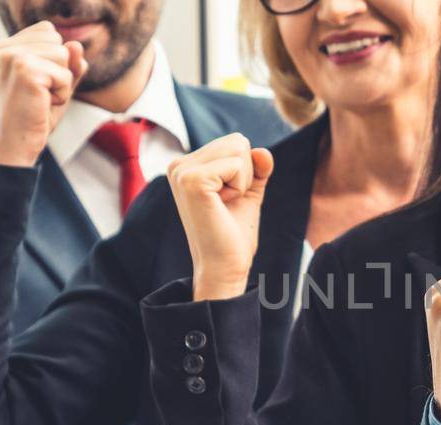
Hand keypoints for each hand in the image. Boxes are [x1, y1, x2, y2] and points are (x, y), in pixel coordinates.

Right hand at [0, 21, 86, 166]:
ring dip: (61, 83)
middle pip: (58, 41)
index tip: (33, 85)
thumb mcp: (56, 84)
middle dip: (59, 72)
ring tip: (39, 100)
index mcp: (1, 47)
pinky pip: (66, 74)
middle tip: (37, 96)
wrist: (14, 148)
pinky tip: (41, 105)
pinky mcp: (25, 70)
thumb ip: (69, 63)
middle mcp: (2, 48)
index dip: (53, 61)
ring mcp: (11, 57)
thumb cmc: (33, 117)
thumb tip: (77, 45)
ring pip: (65, 55)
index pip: (48, 32)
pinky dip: (62, 94)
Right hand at [169, 134, 273, 300]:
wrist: (225, 265)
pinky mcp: (192, 181)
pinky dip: (240, 186)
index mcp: (186, 165)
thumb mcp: (248, 192)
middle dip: (245, 174)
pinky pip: (237, 164)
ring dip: (243, 181)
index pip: (235, 142)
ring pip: (239, 149)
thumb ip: (257, 167)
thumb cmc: (233, 232)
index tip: (228, 199)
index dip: (245, 172)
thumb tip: (262, 151)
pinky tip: (222, 205)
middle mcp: (178, 165)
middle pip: (237, 142)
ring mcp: (182, 172)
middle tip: (228, 203)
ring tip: (224, 204)